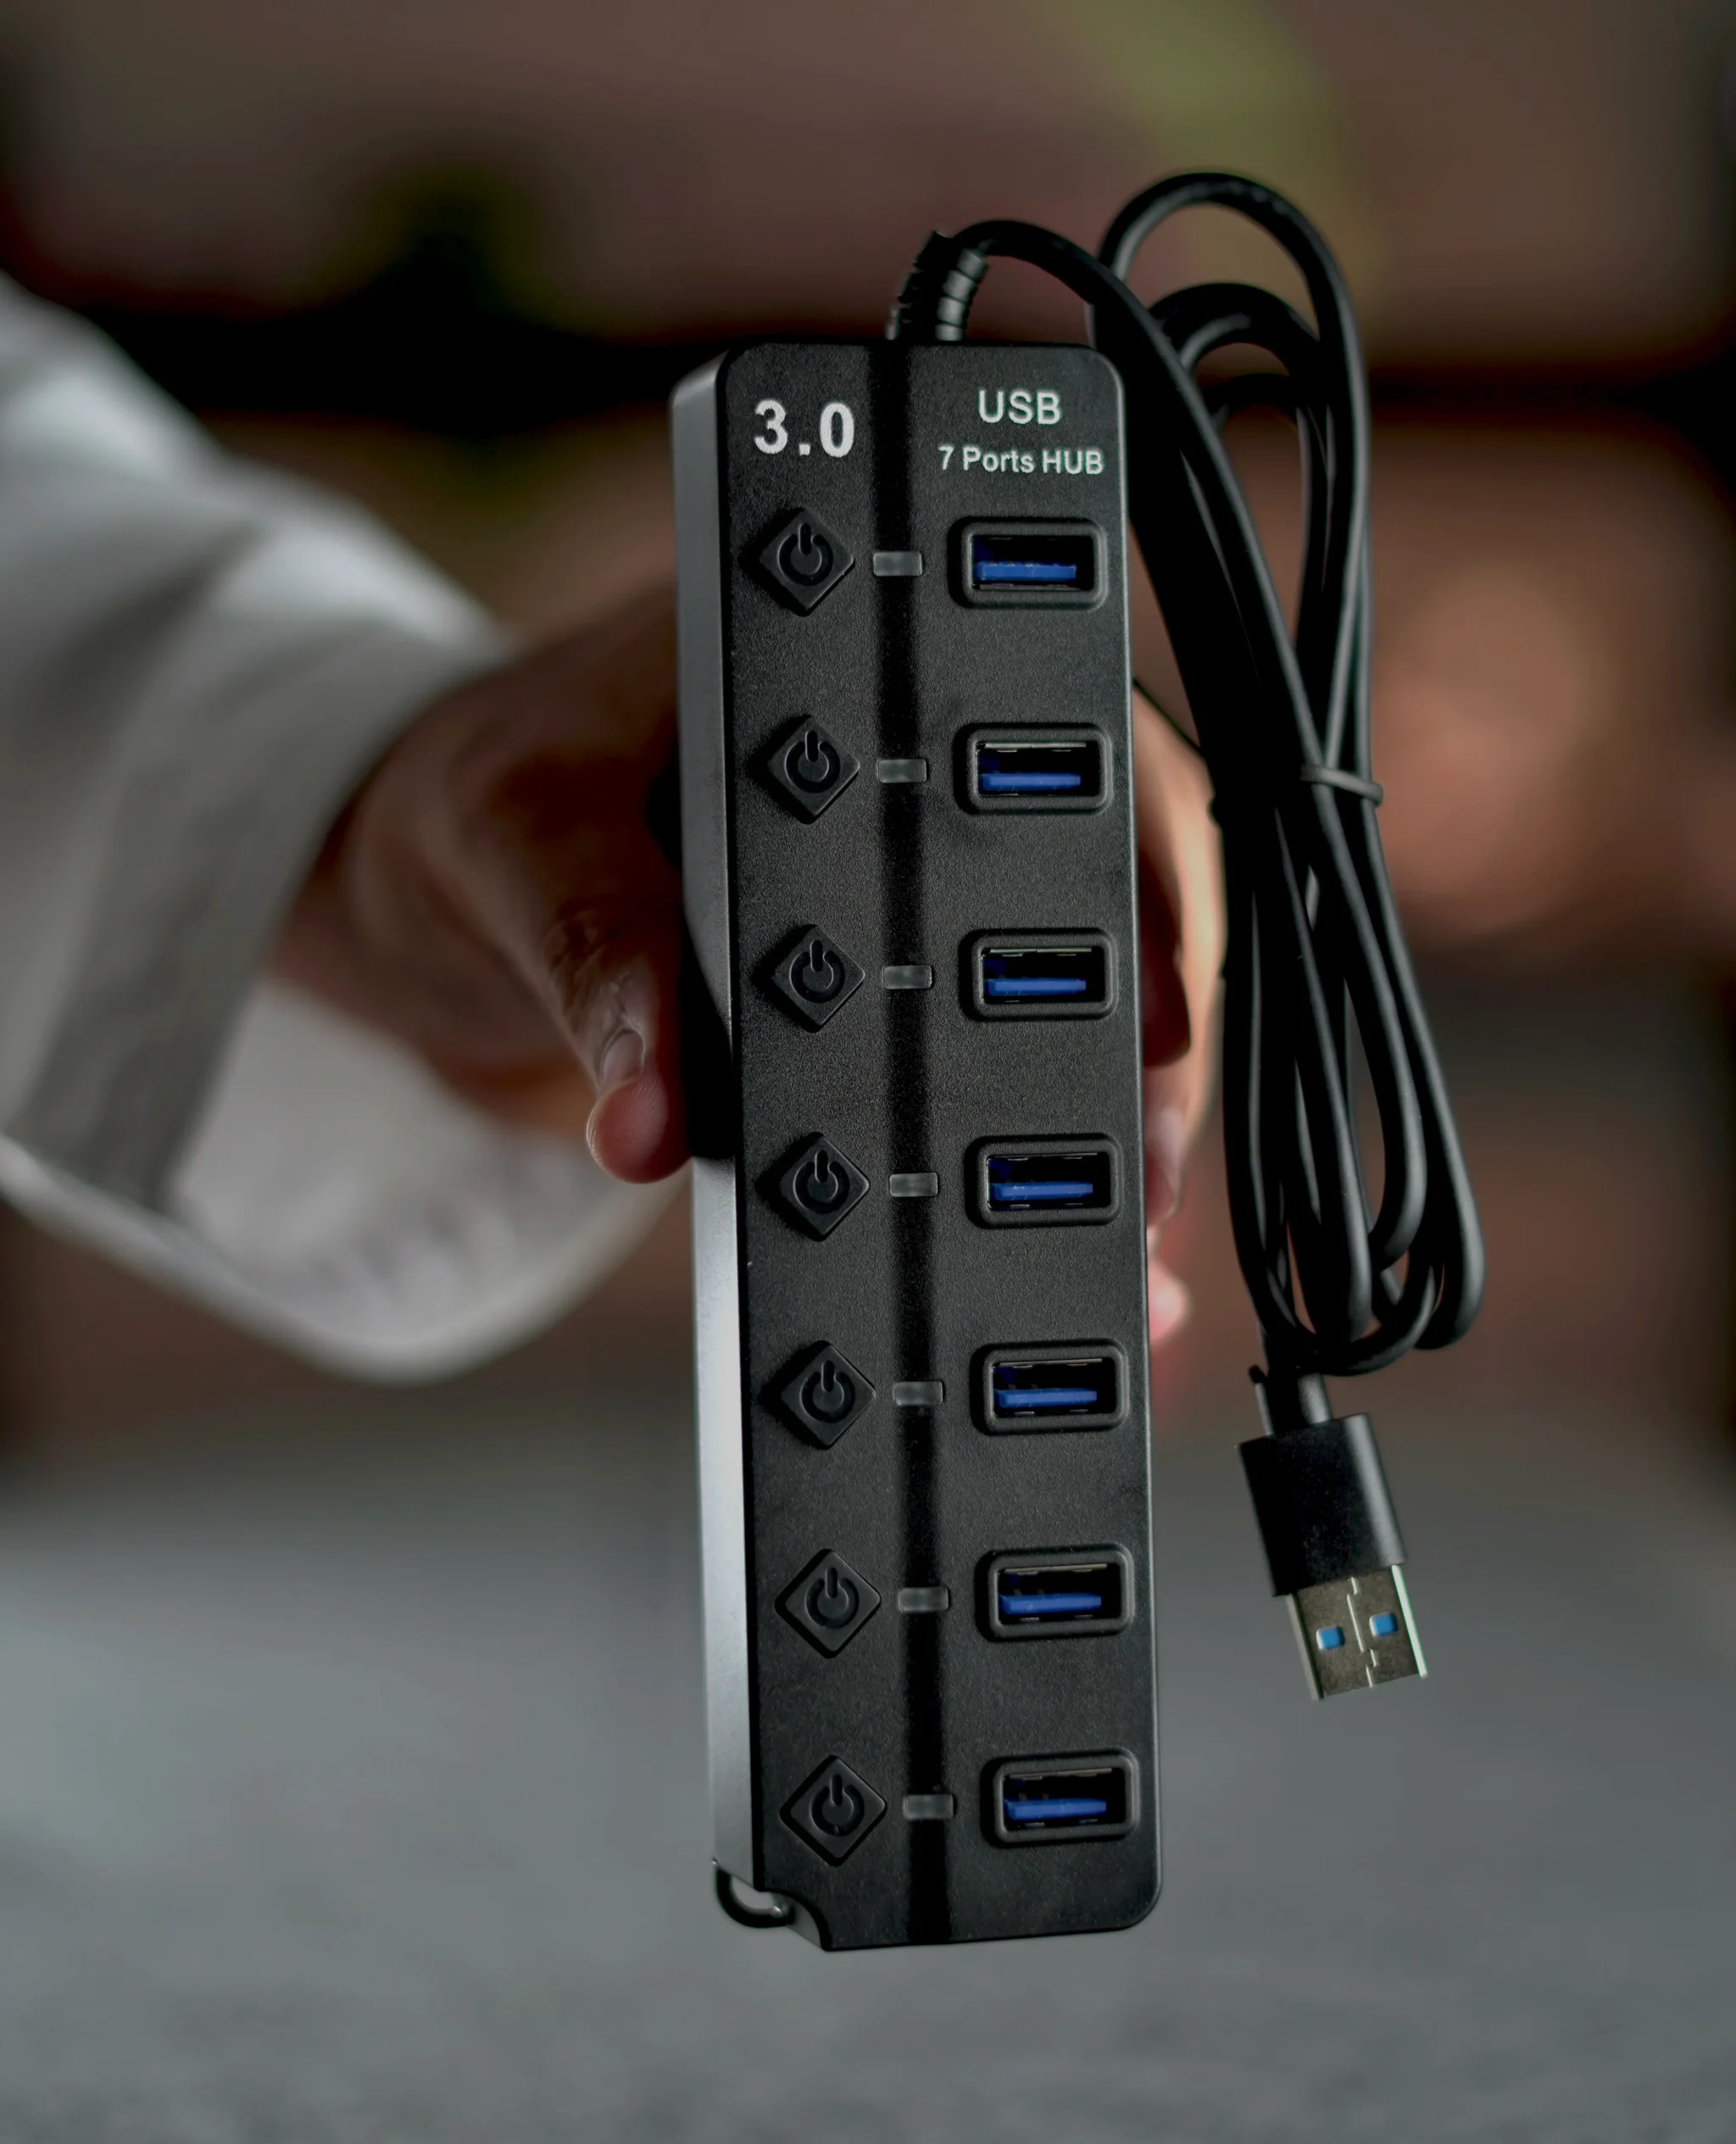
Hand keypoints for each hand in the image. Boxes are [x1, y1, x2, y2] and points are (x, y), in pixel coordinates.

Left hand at [277, 587, 1223, 1346]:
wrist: (423, 890)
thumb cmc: (476, 797)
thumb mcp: (517, 837)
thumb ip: (596, 947)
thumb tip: (654, 1104)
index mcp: (858, 672)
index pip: (1053, 755)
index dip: (1135, 884)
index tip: (1159, 1014)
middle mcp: (918, 786)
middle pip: (1113, 900)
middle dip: (1148, 1045)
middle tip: (1140, 1176)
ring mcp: (914, 910)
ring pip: (1081, 1017)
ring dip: (1115, 1137)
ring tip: (1133, 1253)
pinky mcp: (886, 1024)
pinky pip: (991, 1104)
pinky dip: (1038, 1201)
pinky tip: (1094, 1279)